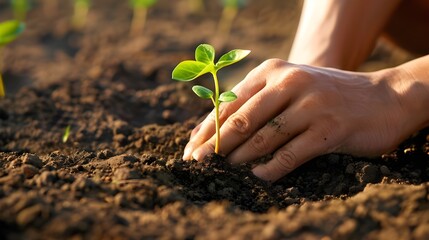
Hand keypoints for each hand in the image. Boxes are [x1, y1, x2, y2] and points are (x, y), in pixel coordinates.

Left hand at [183, 59, 424, 181]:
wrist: (384, 97)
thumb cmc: (327, 96)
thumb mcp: (290, 88)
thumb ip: (255, 104)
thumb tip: (213, 132)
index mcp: (273, 71)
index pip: (229, 102)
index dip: (206, 129)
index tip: (190, 149)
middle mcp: (290, 83)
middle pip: (240, 120)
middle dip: (215, 145)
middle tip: (197, 164)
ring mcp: (311, 105)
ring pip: (263, 137)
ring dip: (239, 158)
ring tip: (223, 171)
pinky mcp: (330, 128)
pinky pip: (291, 153)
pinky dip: (271, 168)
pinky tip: (259, 176)